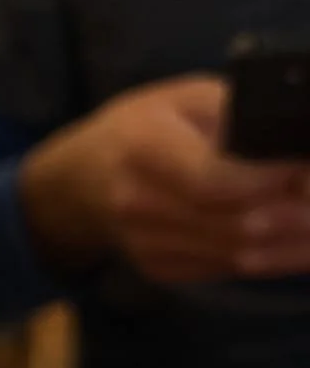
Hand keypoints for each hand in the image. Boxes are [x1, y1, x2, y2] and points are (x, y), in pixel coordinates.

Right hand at [22, 76, 309, 283]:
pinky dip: (275, 258)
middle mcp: (138, 203)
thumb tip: (298, 139)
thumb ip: (240, 113)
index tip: (302, 166)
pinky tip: (301, 242)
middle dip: (300, 214)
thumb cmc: (143, 126)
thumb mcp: (185, 97)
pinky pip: (229, 269)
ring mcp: (146, 243)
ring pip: (242, 255)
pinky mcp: (159, 268)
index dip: (272, 180)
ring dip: (298, 244)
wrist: (79, 181)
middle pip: (239, 225)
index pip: (213, 180)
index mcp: (143, 147)